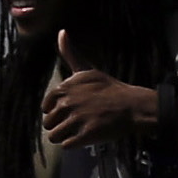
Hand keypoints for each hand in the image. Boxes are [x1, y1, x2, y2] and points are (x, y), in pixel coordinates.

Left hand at [40, 30, 154, 148]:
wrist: (132, 106)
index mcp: (64, 89)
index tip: (69, 111)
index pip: (45, 107)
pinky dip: (73, 144)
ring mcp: (77, 120)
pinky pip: (66, 146)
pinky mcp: (85, 135)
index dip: (55, 111)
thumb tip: (61, 32)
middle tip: (77, 122)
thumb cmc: (109, 89)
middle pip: (48, 123)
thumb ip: (70, 54)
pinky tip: (84, 137)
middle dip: (60, 125)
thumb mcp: (87, 70)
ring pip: (54, 136)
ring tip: (78, 131)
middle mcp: (68, 103)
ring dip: (65, 136)